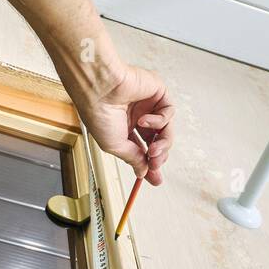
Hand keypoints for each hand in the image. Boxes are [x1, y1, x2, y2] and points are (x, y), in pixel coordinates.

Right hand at [78, 60, 174, 186]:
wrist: (100, 89)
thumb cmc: (99, 113)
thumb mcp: (116, 145)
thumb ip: (133, 159)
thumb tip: (143, 173)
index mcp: (124, 128)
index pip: (143, 149)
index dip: (150, 164)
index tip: (155, 179)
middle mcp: (137, 117)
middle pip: (158, 141)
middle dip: (159, 156)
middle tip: (155, 163)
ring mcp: (149, 105)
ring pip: (166, 130)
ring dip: (162, 143)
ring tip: (152, 148)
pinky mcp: (158, 93)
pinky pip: (168, 113)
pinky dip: (159, 121)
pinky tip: (144, 120)